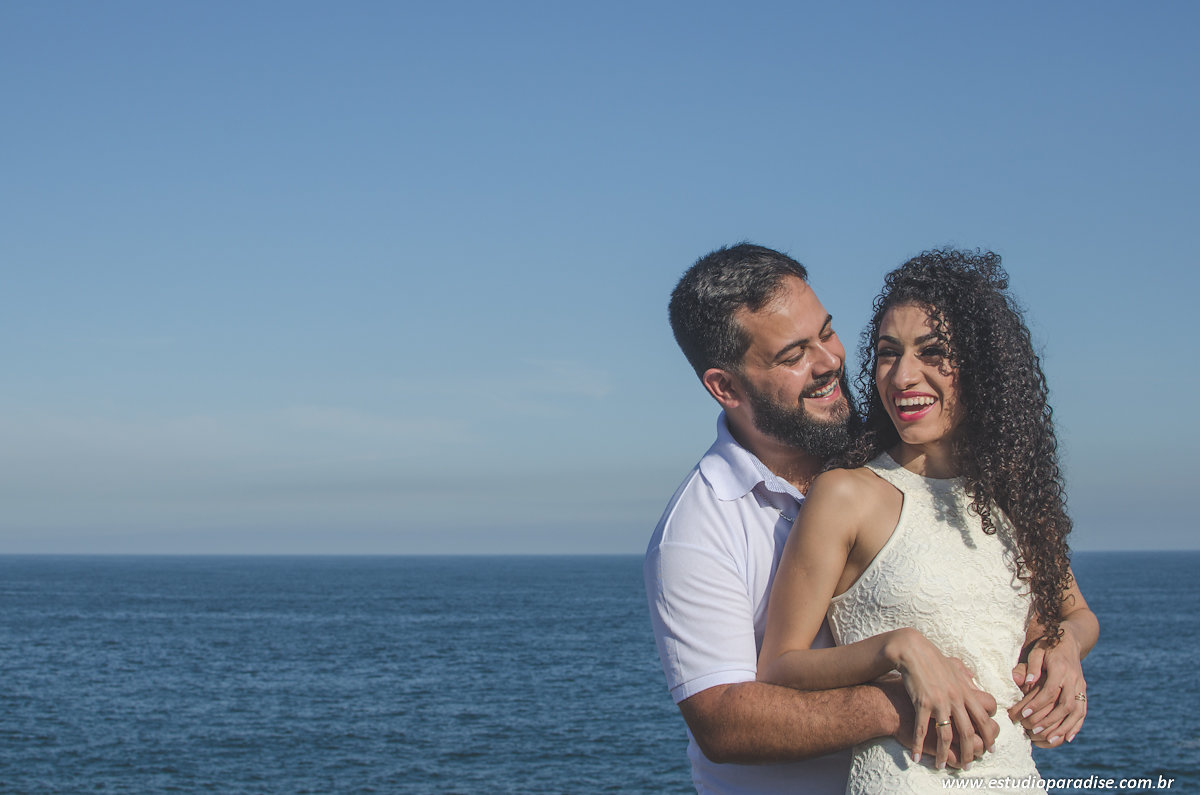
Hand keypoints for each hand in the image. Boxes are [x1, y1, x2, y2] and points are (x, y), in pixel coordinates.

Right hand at [885, 628, 996, 769]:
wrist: (912, 650)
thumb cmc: (932, 658)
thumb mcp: (954, 665)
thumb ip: (966, 675)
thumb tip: (975, 681)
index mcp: (966, 691)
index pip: (984, 718)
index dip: (989, 736)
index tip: (990, 749)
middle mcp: (956, 699)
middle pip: (968, 732)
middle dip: (969, 752)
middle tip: (968, 765)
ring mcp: (940, 702)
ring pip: (947, 735)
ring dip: (945, 754)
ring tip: (942, 766)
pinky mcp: (923, 702)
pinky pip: (922, 729)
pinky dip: (919, 744)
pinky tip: (916, 756)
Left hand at [1008, 625, 1086, 745]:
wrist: (1071, 640)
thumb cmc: (1048, 645)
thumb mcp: (1037, 650)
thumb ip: (1031, 666)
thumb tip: (1026, 681)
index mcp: (1061, 668)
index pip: (1050, 691)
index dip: (1037, 704)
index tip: (1023, 714)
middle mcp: (1074, 679)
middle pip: (1065, 705)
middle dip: (1049, 720)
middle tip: (1032, 730)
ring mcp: (1081, 687)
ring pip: (1077, 712)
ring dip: (1063, 728)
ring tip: (1049, 739)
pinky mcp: (1084, 692)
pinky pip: (1083, 712)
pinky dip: (1076, 726)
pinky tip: (1067, 737)